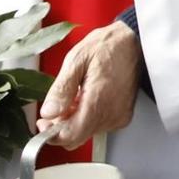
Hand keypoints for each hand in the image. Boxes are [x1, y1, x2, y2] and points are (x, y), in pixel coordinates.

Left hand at [39, 23, 142, 150]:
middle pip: (77, 137)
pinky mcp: (123, 116)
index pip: (70, 136)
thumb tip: (48, 112)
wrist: (135, 41)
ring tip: (76, 95)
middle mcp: (111, 114)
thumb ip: (62, 89)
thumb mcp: (77, 59)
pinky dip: (88, 116)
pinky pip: (98, 125)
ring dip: (74, 120)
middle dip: (61, 125)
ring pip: (86, 132)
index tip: (43, 121)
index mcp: (98, 102)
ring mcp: (119, 117)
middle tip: (56, 104)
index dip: (51, 133)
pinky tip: (87, 97)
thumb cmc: (109, 46)